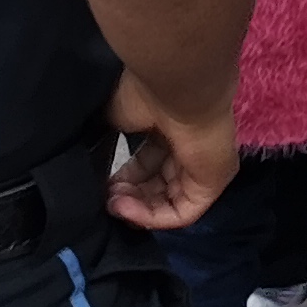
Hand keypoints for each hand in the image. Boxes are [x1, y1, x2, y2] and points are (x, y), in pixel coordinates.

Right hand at [103, 69, 237, 229]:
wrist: (179, 90)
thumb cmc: (147, 95)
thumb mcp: (115, 118)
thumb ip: (108, 144)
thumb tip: (94, 167)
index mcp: (171, 130)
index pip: (148, 166)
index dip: (123, 179)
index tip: (101, 183)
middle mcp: (189, 151)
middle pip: (156, 187)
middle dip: (127, 196)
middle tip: (105, 196)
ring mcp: (203, 170)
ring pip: (166, 203)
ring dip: (134, 209)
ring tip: (112, 202)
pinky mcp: (211, 185)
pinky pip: (180, 213)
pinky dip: (150, 216)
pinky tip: (125, 208)